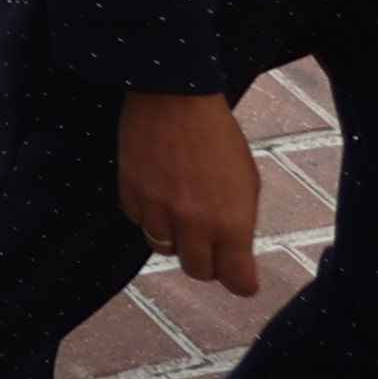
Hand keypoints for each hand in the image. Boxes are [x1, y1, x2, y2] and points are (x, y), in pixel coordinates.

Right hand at [116, 90, 261, 296]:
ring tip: (181, 209)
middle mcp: (194, 223)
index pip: (238, 282)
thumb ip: (240, 222)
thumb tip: (235, 251)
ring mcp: (158, 210)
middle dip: (207, 262)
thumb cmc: (217, 135)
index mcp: (231, 222)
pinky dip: (149, 214)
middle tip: (210, 243)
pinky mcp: (131, 194)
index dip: (241, 281)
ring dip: (175, 236)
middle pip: (198, 271)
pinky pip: (139, 222)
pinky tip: (158, 190)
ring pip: (164, 249)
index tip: (241, 276)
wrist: (173, 96)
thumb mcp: (247, 180)